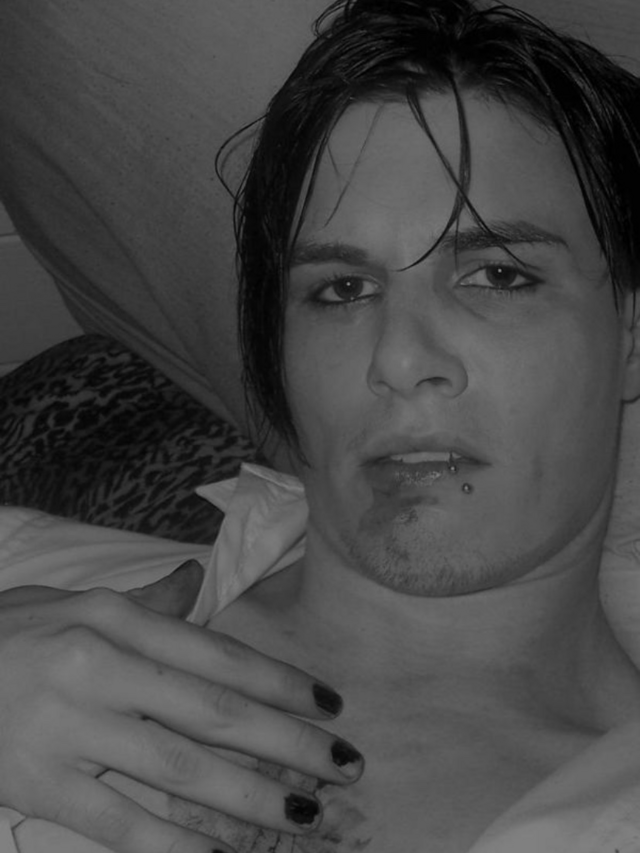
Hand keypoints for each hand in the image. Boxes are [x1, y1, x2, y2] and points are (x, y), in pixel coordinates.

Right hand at [0, 561, 363, 852]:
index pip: (217, 656)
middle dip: (287, 744)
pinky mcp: (40, 783)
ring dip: (252, 797)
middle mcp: (102, 668)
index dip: (279, 684)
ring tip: (306, 813)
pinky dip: (176, 846)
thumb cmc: (14, 633)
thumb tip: (196, 581)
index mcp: (117, 620)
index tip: (329, 705)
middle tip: (344, 764)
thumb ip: (146, 602)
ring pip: (180, 770)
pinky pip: (120, 824)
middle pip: (214, 714)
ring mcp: (71, 729)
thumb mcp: (79, 603)